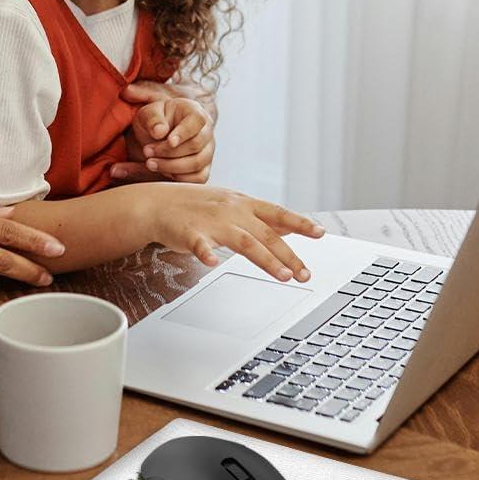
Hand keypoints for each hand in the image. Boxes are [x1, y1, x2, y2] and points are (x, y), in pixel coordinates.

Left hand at [113, 86, 215, 183]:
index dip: (184, 133)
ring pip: (196, 164)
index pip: (197, 121)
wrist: (156, 136)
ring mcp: (207, 152)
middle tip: (147, 151)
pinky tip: (162, 171)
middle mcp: (206, 132)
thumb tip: (159, 132)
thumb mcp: (147, 114)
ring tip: (150, 163)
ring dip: (170, 166)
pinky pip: (198, 179)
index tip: (169, 141)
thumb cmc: (155, 122)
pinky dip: (178, 178)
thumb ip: (152, 119)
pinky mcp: (203, 169)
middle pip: (195, 145)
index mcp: (195, 112)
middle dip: (168, 152)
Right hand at [146, 183, 325, 280]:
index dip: (300, 223)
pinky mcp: (189, 233)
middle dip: (288, 255)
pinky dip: (205, 253)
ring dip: (266, 259)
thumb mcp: (233, 204)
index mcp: (244, 204)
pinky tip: (211, 263)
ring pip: (244, 241)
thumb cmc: (198, 206)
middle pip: (266, 233)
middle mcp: (232, 211)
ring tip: (283, 276)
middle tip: (305, 273)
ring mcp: (212, 221)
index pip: (278, 213)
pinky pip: (198, 244)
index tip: (320, 233)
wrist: (158, 203)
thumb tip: (290, 226)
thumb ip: (260, 217)